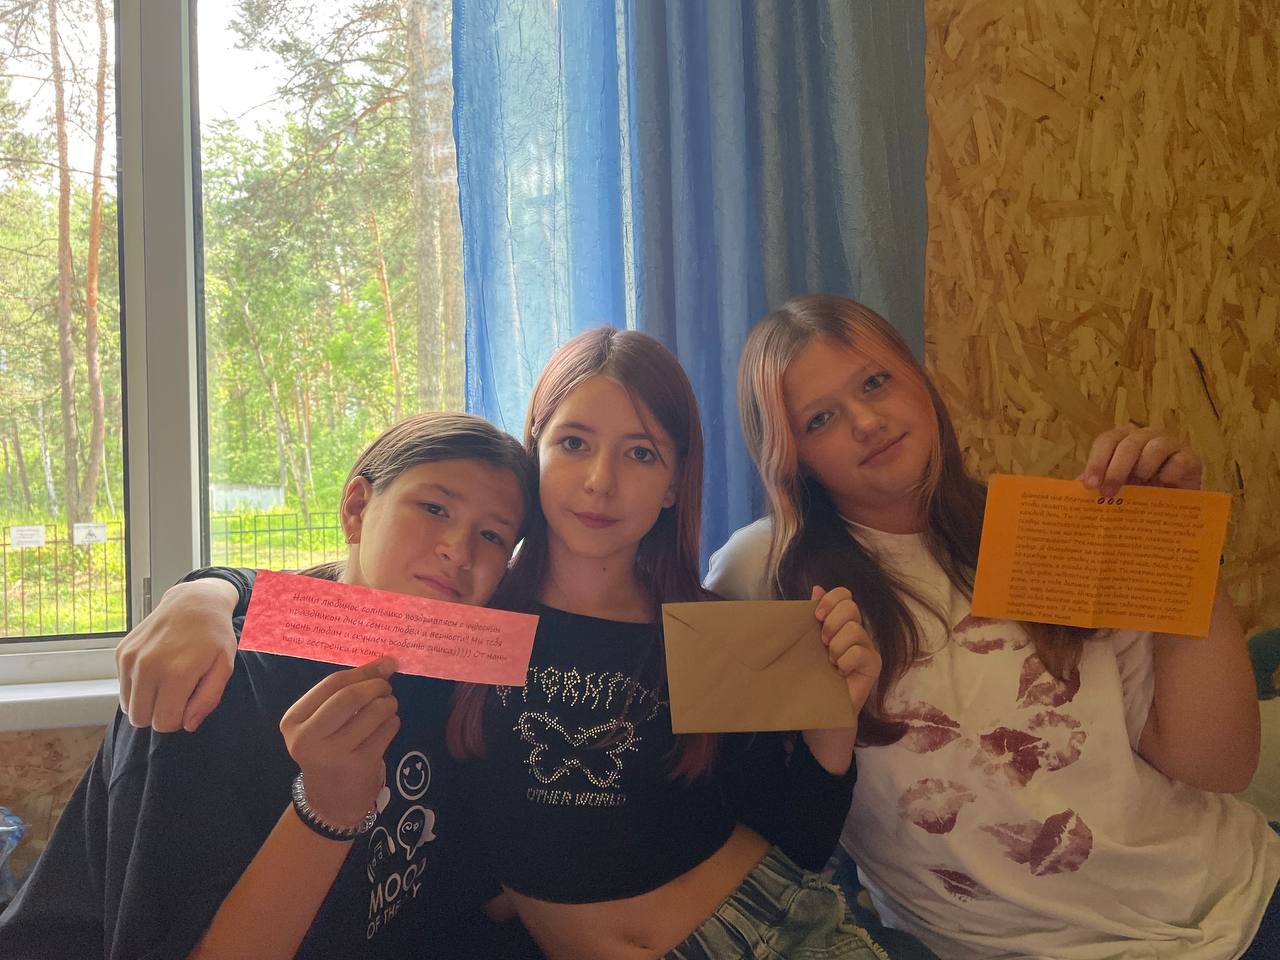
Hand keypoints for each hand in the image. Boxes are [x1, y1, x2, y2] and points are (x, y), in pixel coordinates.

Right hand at [116, 577, 239, 731]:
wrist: (193, 602)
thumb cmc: (214, 637)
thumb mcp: (223, 667)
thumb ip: (207, 700)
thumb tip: (187, 725)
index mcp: (176, 673)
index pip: (164, 723)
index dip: (178, 720)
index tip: (188, 703)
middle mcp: (147, 666)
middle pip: (141, 719)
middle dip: (160, 714)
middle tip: (177, 696)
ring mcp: (130, 659)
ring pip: (129, 707)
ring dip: (147, 702)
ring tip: (167, 684)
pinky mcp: (121, 653)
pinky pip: (123, 688)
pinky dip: (137, 687)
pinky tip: (156, 670)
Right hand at [281, 657, 399, 829]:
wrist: (331, 800)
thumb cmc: (328, 749)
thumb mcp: (323, 721)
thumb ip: (347, 690)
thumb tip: (387, 663)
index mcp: (293, 721)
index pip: (332, 684)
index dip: (362, 671)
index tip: (385, 664)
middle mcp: (308, 738)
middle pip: (350, 697)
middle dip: (376, 685)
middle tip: (386, 687)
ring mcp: (334, 754)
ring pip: (373, 712)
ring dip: (388, 703)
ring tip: (387, 707)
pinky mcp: (360, 766)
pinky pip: (386, 730)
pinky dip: (393, 722)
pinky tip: (386, 726)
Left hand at [813, 585, 881, 713]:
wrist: (821, 704)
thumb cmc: (814, 673)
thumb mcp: (808, 642)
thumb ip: (814, 617)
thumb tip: (817, 588)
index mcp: (840, 621)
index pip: (845, 595)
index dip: (831, 600)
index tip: (817, 616)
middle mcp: (856, 630)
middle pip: (850, 608)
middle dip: (831, 624)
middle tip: (823, 643)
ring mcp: (867, 646)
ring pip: (854, 630)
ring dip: (836, 648)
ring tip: (831, 663)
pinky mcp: (874, 664)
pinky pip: (858, 652)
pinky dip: (845, 662)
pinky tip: (841, 673)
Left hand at [1080, 426, 1202, 497]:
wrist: (1172, 507)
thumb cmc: (1137, 494)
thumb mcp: (1113, 490)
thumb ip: (1095, 486)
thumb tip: (1073, 490)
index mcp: (1121, 441)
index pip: (1106, 441)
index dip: (1097, 462)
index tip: (1090, 486)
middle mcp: (1145, 437)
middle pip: (1128, 443)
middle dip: (1116, 469)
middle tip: (1108, 493)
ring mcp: (1170, 445)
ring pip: (1155, 446)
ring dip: (1143, 466)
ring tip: (1140, 485)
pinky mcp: (1191, 458)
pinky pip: (1181, 460)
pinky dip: (1170, 472)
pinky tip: (1163, 485)